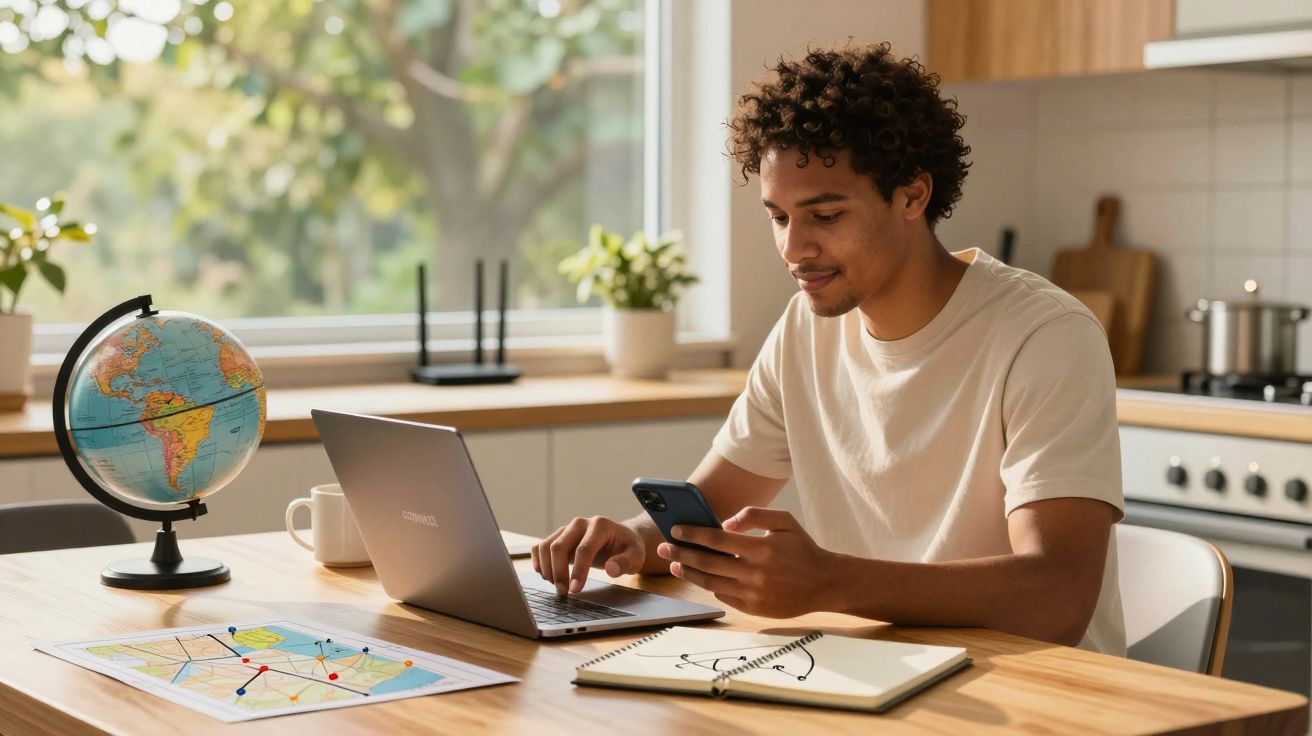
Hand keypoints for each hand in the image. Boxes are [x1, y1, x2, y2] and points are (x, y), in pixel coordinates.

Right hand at [531, 516, 645, 595]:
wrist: (620, 539)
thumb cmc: (627, 548)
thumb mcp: (636, 556)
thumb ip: (626, 562)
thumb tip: (611, 569)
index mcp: (600, 525)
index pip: (584, 549)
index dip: (578, 571)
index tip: (574, 590)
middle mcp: (580, 523)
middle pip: (559, 546)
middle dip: (558, 572)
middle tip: (563, 593)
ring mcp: (567, 529)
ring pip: (547, 546)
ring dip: (547, 569)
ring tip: (557, 586)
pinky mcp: (559, 536)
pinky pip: (541, 546)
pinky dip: (538, 561)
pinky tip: (545, 575)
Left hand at [656, 507, 835, 617]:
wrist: (824, 584)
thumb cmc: (802, 548)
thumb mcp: (784, 521)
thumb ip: (754, 515)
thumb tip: (725, 523)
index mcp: (762, 549)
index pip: (717, 540)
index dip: (693, 534)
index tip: (676, 529)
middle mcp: (755, 573)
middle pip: (707, 563)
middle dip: (681, 553)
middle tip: (664, 546)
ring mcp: (753, 594)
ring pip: (710, 583)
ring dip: (689, 572)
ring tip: (676, 562)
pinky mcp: (753, 609)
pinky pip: (723, 595)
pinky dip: (710, 585)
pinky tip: (701, 575)